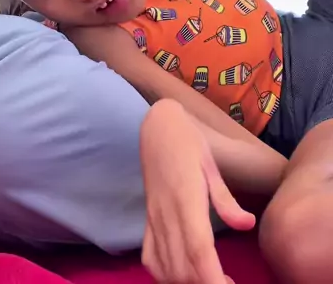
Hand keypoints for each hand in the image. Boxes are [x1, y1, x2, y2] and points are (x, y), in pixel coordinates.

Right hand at [140, 100, 254, 283]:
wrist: (157, 127)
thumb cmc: (188, 143)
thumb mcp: (211, 166)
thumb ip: (226, 200)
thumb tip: (247, 225)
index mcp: (186, 199)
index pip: (198, 250)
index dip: (212, 278)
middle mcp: (167, 215)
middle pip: (182, 268)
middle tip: (229, 283)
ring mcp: (154, 220)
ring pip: (166, 268)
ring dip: (187, 283)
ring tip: (211, 280)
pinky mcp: (147, 221)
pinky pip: (151, 259)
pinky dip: (166, 276)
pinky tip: (183, 274)